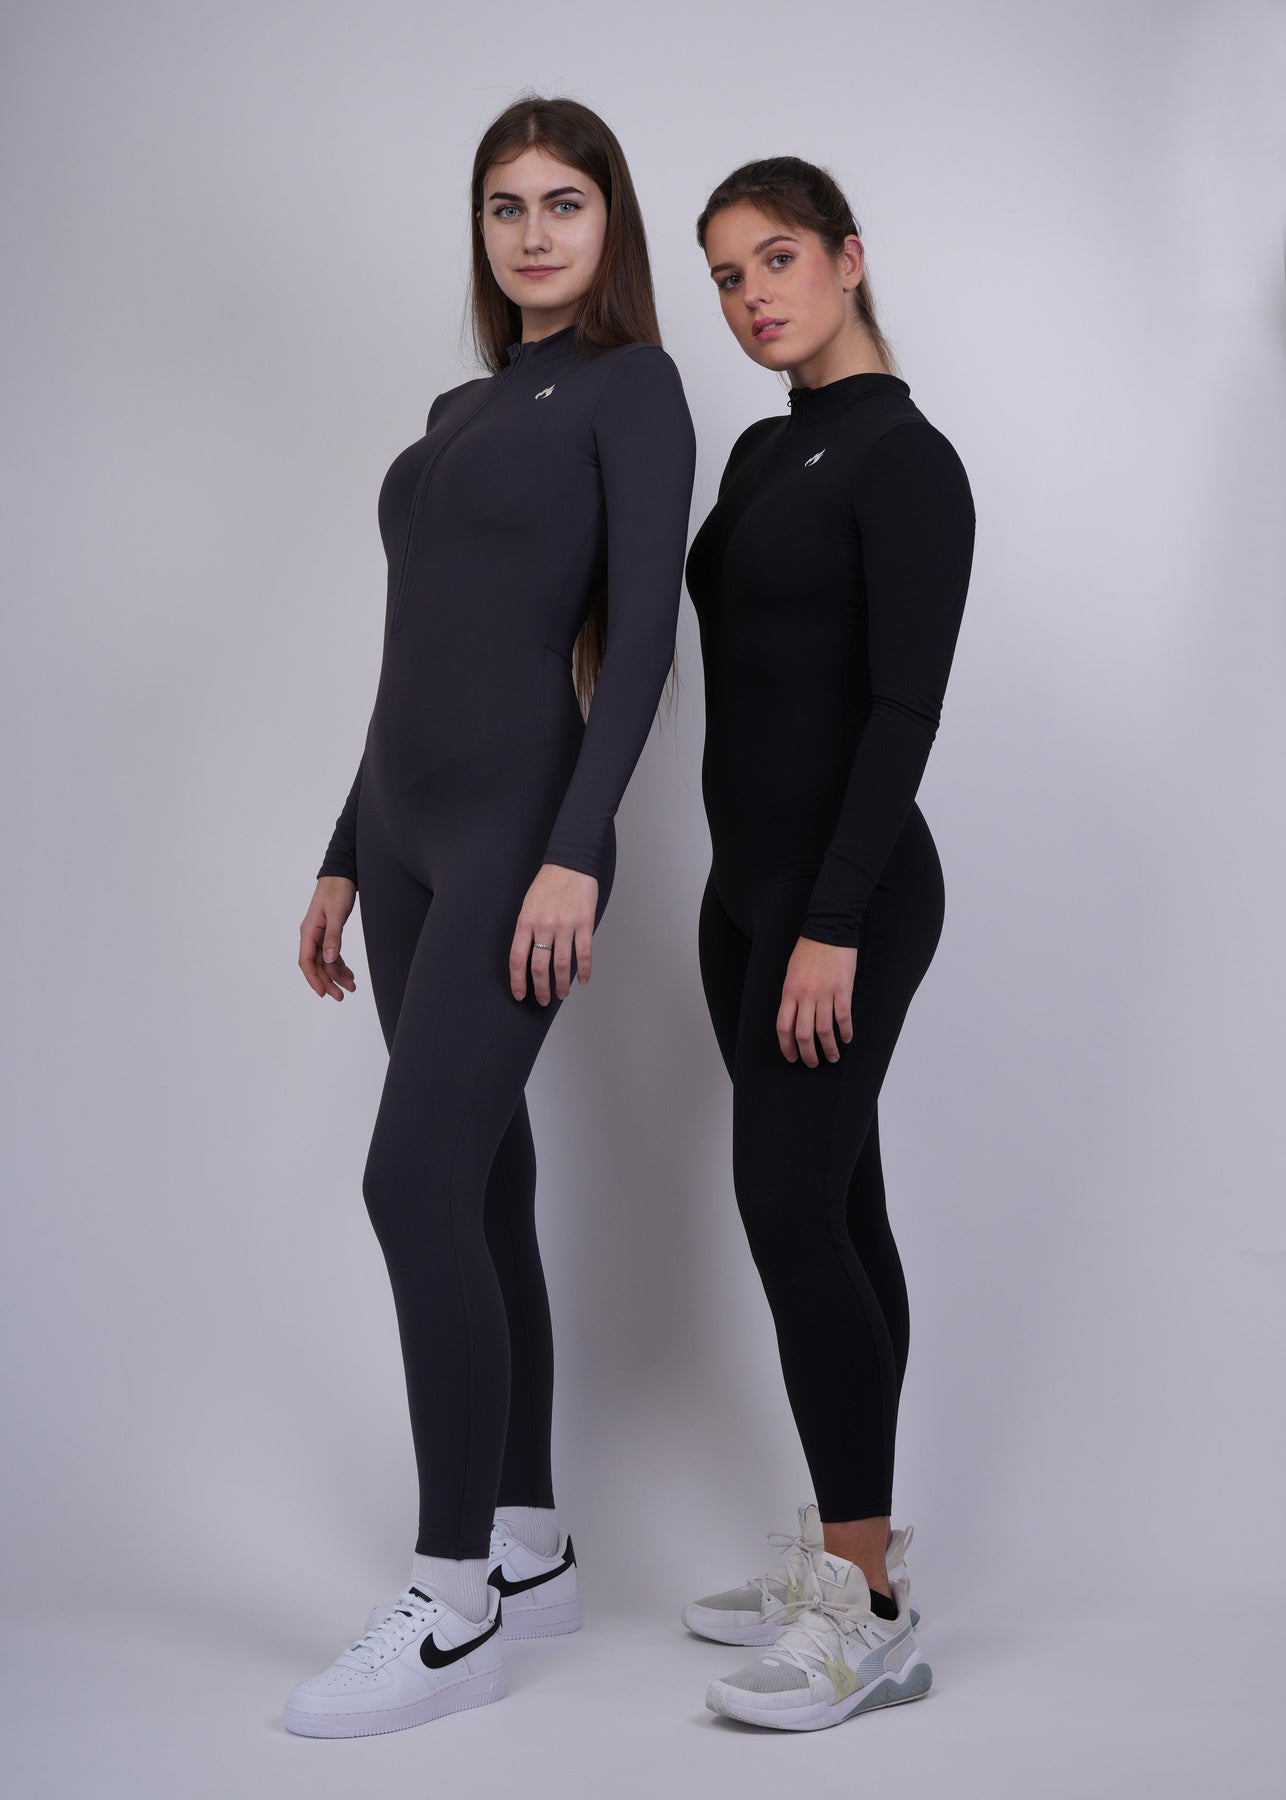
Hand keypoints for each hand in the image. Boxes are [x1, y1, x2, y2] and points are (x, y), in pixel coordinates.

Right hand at [299, 876, 357, 999]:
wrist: (341, 874)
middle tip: (341, 996)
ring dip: (337, 975)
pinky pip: (332, 953)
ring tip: (351, 987)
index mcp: (309, 931)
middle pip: (317, 965)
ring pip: (326, 961)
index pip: (306, 961)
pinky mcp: (329, 932)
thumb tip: (329, 959)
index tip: (323, 993)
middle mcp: (312, 935)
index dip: (313, 979)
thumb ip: (333, 936)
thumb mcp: (336, 913)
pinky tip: (349, 974)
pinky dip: (340, 964)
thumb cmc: (336, 890)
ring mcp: (320, 934)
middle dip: (328, 981)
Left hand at [509, 863, 597, 1003]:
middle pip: (539, 967)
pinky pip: (583, 953)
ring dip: (561, 984)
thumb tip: (530, 957)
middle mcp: (543, 926)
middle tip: (543, 1000)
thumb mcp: (528, 905)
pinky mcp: (584, 923)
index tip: (520, 994)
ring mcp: (565, 925)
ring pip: (561, 965)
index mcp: (526, 922)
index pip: (518, 959)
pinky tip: (583, 979)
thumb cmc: (548, 884)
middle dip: (540, 989)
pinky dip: (583, 970)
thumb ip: (528, 930)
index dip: (518, 981)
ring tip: (562, 994)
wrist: (570, 863)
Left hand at [776, 936, 857, 1065]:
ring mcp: (824, 993)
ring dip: (829, 1048)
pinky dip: (845, 1032)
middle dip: (807, 1054)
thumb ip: (792, 996)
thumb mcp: (791, 974)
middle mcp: (805, 996)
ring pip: (824, 1030)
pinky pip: (843, 1017)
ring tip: (832, 1057)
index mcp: (789, 992)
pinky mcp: (842, 990)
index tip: (792, 1057)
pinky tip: (847, 1038)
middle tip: (812, 1063)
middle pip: (804, 1034)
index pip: (784, 1027)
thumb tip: (795, 1019)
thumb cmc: (808, 951)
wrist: (827, 930)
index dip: (787, 1046)